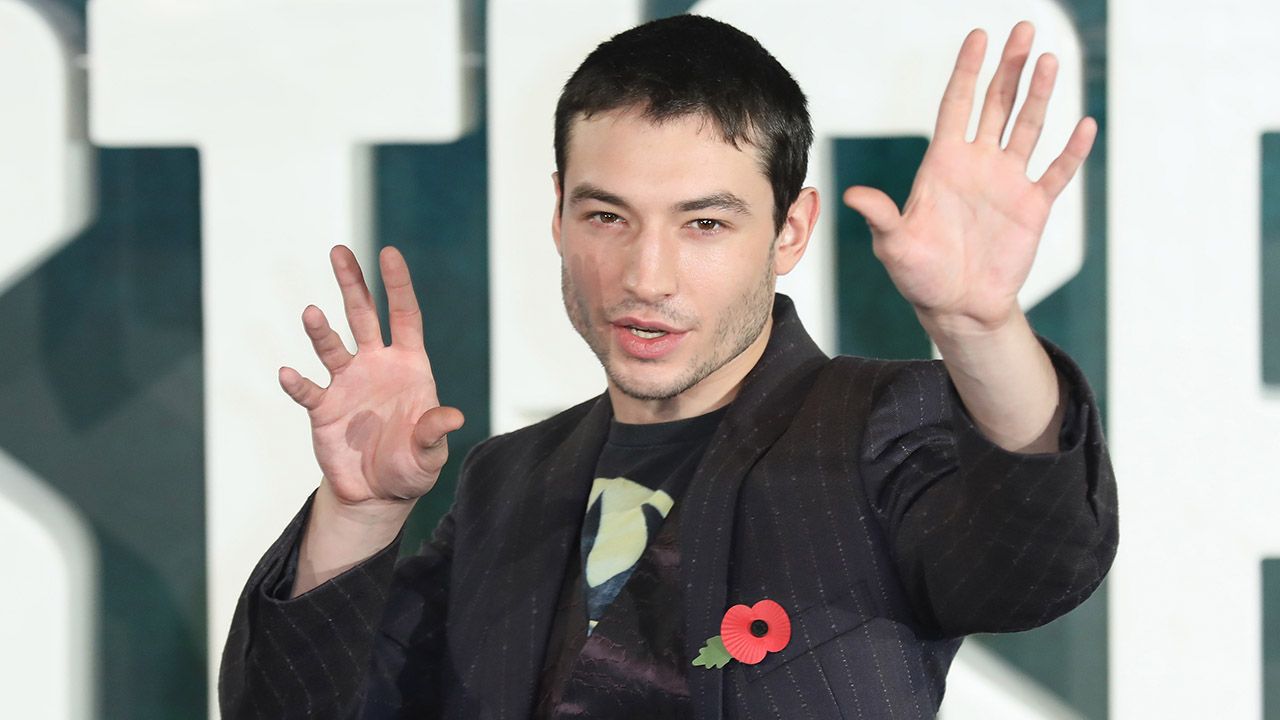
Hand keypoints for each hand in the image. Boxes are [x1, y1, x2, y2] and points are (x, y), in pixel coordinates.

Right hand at [280, 245, 463, 508]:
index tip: (388, 253)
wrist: (378, 493)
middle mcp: (375, 365)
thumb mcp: (430, 453)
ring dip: (320, 331)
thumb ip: (435, 432)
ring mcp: (346, 383)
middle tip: (339, 250)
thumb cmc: (411, 465)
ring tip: (312, 313)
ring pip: (331, 346)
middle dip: (351, 283)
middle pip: (362, 316)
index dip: (397, 285)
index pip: (404, 316)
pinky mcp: (323, 408)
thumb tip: (454, 416)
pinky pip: (308, 391)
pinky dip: (298, 383)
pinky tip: (289, 374)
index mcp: (408, 365)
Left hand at [843, 22, 1095, 336]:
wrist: (958, 307)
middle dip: (1010, 67)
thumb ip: (881, 216)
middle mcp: (977, 164)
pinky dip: (1071, 151)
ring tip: (1050, 60)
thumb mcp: (894, 245)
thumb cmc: (920, 276)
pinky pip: (1056, 172)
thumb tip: (850, 195)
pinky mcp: (1033, 207)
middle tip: (1025, 30)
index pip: (957, 105)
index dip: (967, 71)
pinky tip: (1084, 125)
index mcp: (943, 163)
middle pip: (997, 104)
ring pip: (1028, 127)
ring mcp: (1007, 182)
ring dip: (1040, 95)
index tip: (979, 36)